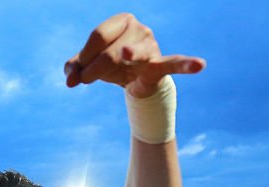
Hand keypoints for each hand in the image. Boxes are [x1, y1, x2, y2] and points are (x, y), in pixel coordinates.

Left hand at [64, 13, 203, 96]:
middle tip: (84, 82)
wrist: (136, 83)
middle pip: (113, 49)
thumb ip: (76, 68)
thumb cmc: (112, 67)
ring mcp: (152, 45)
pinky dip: (187, 65)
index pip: (98, 36)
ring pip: (134, 55)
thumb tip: (69, 78)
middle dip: (95, 68)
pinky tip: (199, 65)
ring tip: (125, 55)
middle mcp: (139, 28)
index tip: (76, 77)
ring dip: (126, 59)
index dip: (85, 58)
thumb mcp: (90, 65)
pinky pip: (175, 63)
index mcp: (121, 21)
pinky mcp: (162, 63)